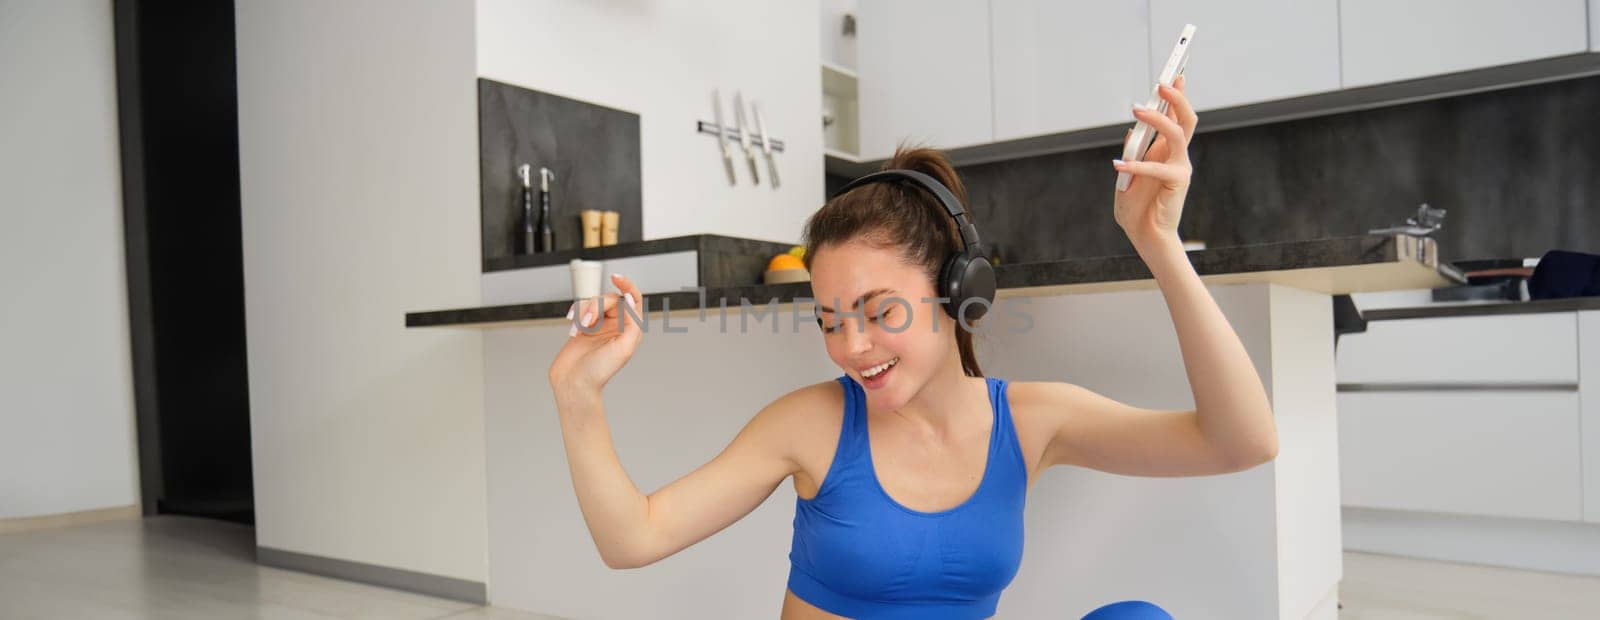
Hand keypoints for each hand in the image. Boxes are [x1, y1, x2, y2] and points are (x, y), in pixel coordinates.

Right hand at [548, 273, 644, 397]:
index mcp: (630, 330)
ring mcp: (599, 326)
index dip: (627, 285)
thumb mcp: (624, 348)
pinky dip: (575, 315)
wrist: (574, 384)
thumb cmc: (599, 372)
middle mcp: (616, 326)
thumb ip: (633, 322)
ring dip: (583, 312)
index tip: (616, 277)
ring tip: (578, 329)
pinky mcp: (583, 327)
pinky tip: (573, 328)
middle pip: (609, 299)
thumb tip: (632, 299)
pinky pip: (580, 309)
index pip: (633, 299)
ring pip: (593, 303)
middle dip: (596, 306)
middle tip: (587, 322)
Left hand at [1113, 75, 1197, 248]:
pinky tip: (1119, 165)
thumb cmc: (1136, 208)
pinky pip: (1158, 167)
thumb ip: (1132, 152)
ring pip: (1177, 134)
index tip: (1176, 74)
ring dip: (1158, 119)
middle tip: (1161, 83)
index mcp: (1165, 152)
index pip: (1176, 118)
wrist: (1145, 236)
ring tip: (1136, 110)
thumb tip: (1133, 130)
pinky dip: (1137, 165)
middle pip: (1186, 119)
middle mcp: (1177, 156)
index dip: (1177, 96)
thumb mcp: (1126, 175)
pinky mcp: (1177, 182)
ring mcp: (1179, 167)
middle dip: (1176, 98)